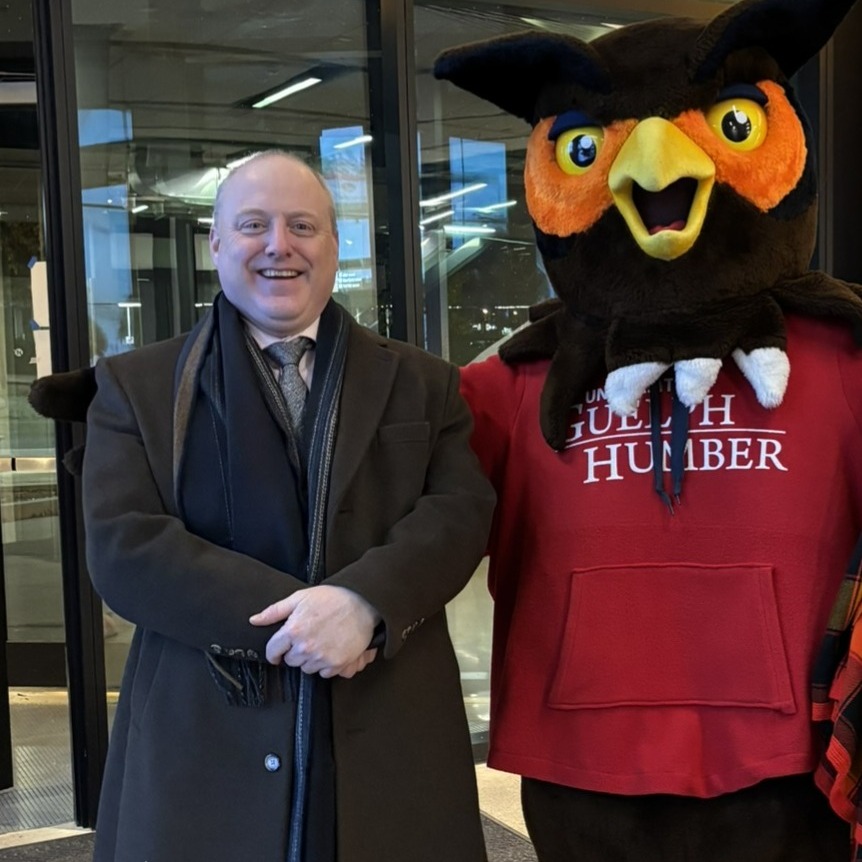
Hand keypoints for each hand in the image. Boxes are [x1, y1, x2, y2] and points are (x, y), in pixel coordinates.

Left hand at [249, 585, 378, 673]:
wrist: (363, 603)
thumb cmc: (333, 598)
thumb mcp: (301, 597)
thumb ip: (275, 611)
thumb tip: (255, 620)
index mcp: (293, 630)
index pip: (273, 651)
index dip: (274, 652)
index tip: (278, 652)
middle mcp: (305, 647)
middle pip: (291, 661)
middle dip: (296, 651)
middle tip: (308, 638)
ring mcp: (321, 657)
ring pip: (307, 668)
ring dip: (311, 659)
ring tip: (322, 642)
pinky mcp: (337, 664)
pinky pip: (324, 673)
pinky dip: (326, 665)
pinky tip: (332, 649)